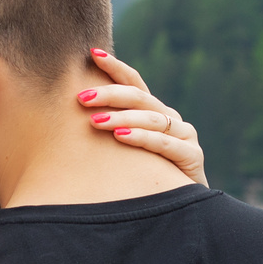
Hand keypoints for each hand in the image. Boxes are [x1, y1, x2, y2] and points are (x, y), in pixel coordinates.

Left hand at [76, 48, 205, 185]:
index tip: (92, 53)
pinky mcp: (192, 156)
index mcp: (155, 113)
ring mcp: (184, 136)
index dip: (116, 67)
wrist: (181, 210)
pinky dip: (141, 137)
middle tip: (82, 97)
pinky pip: (163, 143)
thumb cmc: (144, 180)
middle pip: (140, 98)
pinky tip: (121, 136)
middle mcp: (171, 119)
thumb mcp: (125, 152)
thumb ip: (110, 133)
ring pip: (151, 118)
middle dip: (109, 94)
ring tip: (95, 121)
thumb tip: (70, 118)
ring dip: (121, 118)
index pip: (135, 83)